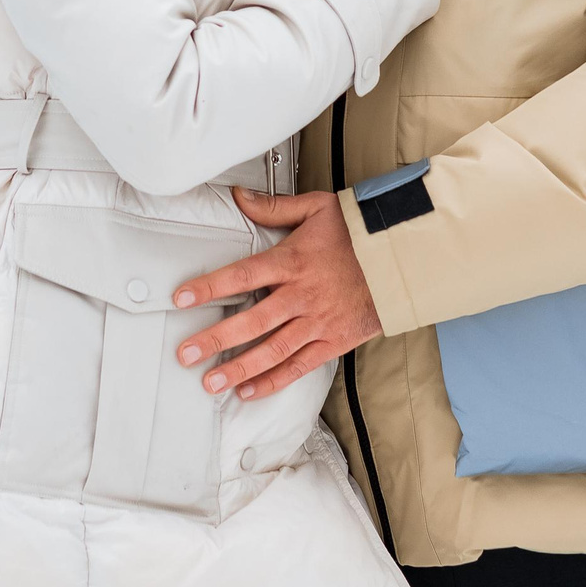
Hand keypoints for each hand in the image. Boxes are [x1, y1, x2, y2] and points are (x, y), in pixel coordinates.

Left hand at [171, 188, 381, 400]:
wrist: (403, 257)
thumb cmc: (359, 231)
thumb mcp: (316, 208)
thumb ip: (274, 207)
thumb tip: (239, 197)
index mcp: (293, 261)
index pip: (243, 275)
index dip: (210, 287)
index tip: (182, 298)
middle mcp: (302, 295)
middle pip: (252, 321)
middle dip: (216, 339)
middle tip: (186, 353)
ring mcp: (318, 322)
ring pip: (273, 349)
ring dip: (240, 367)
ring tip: (211, 382)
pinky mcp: (333, 341)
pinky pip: (300, 366)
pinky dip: (274, 380)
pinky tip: (250, 390)